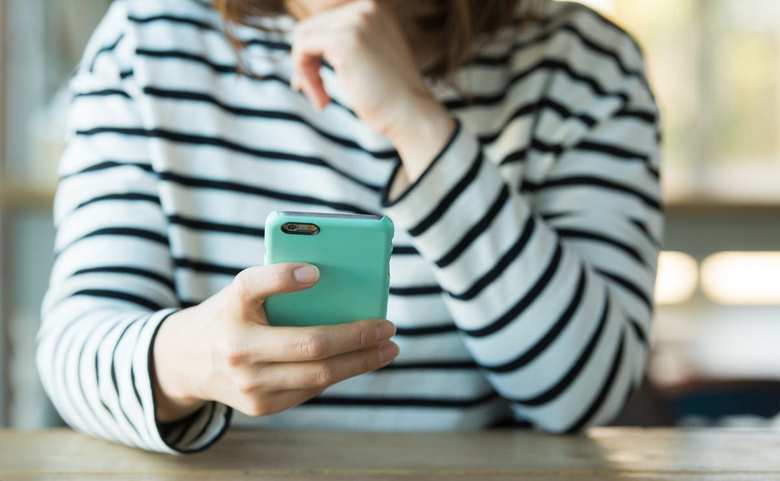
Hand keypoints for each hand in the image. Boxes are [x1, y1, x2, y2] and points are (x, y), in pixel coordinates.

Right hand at [152, 263, 398, 420]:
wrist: (186, 362)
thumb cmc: (229, 315)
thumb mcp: (242, 292)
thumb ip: (278, 283)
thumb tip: (335, 283)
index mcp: (231, 307)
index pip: (254, 285)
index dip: (284, 278)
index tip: (316, 272)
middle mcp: (236, 348)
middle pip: (309, 344)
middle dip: (357, 337)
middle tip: (388, 326)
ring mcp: (248, 384)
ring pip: (318, 376)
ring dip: (361, 362)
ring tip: (387, 349)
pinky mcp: (260, 407)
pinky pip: (311, 390)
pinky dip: (338, 373)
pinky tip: (359, 361)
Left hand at [290, 0, 454, 174]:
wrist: (410, 114)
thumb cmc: (389, 96)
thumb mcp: (369, 58)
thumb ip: (345, 43)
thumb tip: (303, 41)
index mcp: (373, 9)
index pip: (325, 22)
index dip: (315, 54)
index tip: (320, 83)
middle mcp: (365, 7)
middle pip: (311, 27)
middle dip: (308, 64)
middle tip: (320, 95)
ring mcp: (355, 21)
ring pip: (303, 37)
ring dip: (305, 72)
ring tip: (321, 99)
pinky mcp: (343, 40)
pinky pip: (302, 48)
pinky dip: (305, 76)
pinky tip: (322, 99)